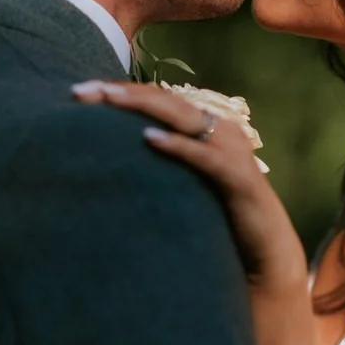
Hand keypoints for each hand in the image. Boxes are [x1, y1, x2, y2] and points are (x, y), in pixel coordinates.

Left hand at [72, 81, 307, 292]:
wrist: (266, 254)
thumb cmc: (220, 219)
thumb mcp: (184, 185)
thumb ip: (160, 168)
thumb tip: (113, 160)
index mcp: (205, 129)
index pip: (158, 99)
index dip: (120, 92)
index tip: (79, 93)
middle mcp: (220, 131)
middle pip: (165, 100)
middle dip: (121, 93)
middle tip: (80, 91)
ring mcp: (232, 151)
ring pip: (182, 117)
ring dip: (143, 106)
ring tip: (109, 99)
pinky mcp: (239, 177)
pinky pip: (204, 156)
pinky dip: (177, 145)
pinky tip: (148, 138)